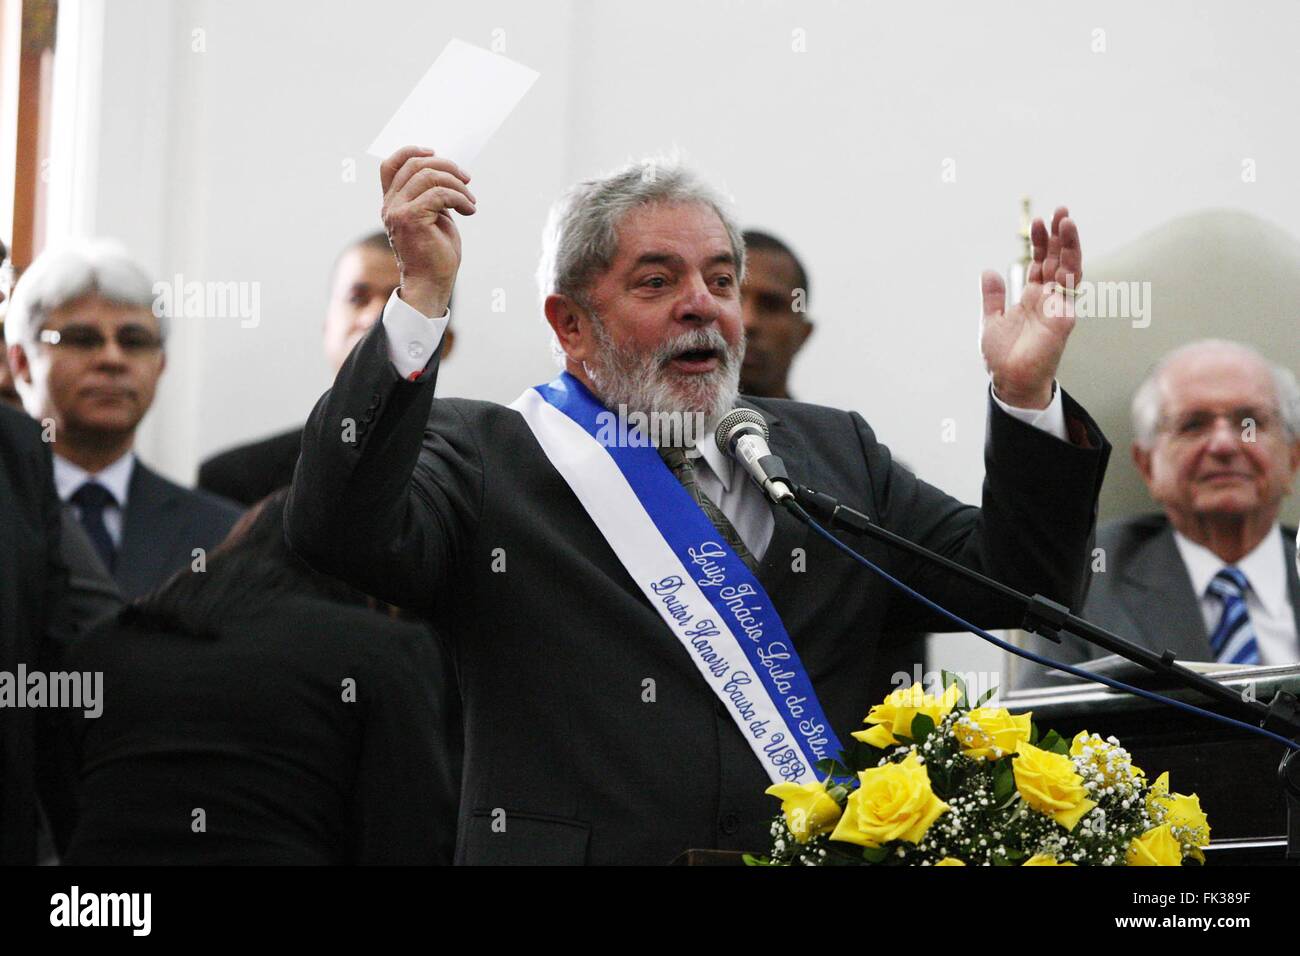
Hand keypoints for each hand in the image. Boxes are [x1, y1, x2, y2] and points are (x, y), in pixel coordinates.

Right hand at [379, 146, 476, 317]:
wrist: (431, 284)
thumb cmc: (436, 255)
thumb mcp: (434, 218)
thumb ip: (433, 195)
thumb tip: (449, 173)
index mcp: (392, 203)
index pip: (390, 165)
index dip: (411, 151)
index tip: (435, 153)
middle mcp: (390, 205)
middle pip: (414, 165)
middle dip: (446, 166)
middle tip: (467, 179)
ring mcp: (398, 212)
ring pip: (429, 176)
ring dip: (457, 184)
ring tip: (470, 201)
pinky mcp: (411, 219)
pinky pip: (440, 194)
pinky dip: (460, 198)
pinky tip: (469, 211)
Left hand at [979, 206, 1080, 408]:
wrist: (1010, 380)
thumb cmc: (1004, 356)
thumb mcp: (991, 319)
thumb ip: (993, 296)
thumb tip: (989, 271)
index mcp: (1034, 297)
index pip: (1041, 262)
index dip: (1040, 242)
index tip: (1037, 221)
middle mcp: (1049, 298)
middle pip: (1059, 259)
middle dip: (1059, 235)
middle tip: (1059, 210)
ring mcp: (1059, 306)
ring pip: (1070, 268)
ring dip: (1069, 245)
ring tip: (1066, 220)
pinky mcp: (1064, 318)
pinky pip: (1071, 289)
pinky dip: (1070, 268)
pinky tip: (1067, 249)